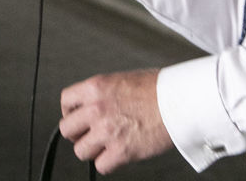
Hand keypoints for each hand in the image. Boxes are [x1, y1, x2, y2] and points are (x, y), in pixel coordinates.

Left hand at [59, 69, 173, 173]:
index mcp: (96, 87)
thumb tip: (96, 104)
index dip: (70, 112)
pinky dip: (108, 164)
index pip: (66, 101)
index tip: (77, 117)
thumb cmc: (159, 89)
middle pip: (67, 129)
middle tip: (89, 135)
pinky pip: (101, 166)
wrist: (179, 101)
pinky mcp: (120, 151)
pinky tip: (118, 155)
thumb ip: (105, 94)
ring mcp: (106, 131)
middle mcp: (97, 109)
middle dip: (78, 134)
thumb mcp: (123, 80)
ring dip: (92, 150)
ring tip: (106, 146)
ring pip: (80, 151)